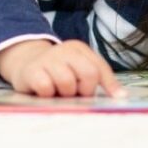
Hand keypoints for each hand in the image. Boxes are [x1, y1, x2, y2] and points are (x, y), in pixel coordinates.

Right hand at [0, 39, 126, 97]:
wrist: (25, 63)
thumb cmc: (58, 71)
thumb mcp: (80, 69)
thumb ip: (101, 79)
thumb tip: (122, 96)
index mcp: (79, 49)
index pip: (100, 68)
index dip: (108, 85)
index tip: (116, 98)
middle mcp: (64, 50)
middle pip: (88, 74)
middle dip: (84, 90)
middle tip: (75, 93)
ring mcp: (47, 59)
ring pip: (67, 82)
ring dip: (64, 94)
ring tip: (58, 92)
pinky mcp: (31, 71)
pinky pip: (46, 88)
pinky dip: (47, 95)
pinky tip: (44, 91)